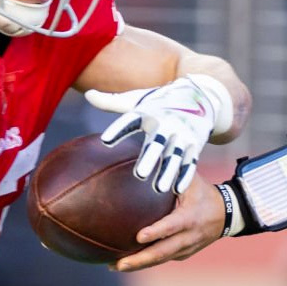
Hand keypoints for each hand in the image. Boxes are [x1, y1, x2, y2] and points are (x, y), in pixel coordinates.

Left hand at [85, 75, 228, 193]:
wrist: (199, 95)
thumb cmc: (159, 101)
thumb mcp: (137, 99)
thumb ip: (112, 101)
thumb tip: (87, 96)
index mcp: (148, 112)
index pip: (131, 121)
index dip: (118, 130)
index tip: (106, 141)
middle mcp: (166, 123)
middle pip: (157, 143)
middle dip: (150, 158)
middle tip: (139, 175)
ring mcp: (183, 134)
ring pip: (174, 156)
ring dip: (168, 172)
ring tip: (158, 189)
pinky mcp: (195, 144)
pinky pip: (190, 162)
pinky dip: (185, 175)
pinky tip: (177, 190)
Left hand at [114, 174, 225, 270]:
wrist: (226, 214)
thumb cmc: (203, 192)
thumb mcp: (191, 179)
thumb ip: (171, 172)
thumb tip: (145, 159)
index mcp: (190, 217)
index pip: (171, 226)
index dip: (156, 232)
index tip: (138, 237)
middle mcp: (189, 236)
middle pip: (162, 252)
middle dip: (140, 259)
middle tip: (119, 264)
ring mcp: (186, 248)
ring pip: (160, 259)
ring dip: (138, 264)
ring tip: (114, 266)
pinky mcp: (183, 253)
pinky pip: (163, 258)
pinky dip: (146, 261)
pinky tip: (127, 261)